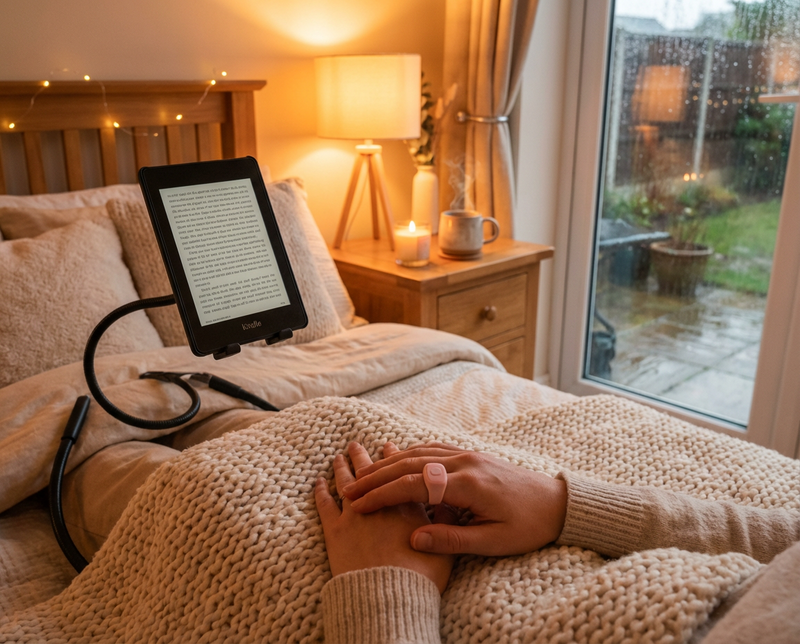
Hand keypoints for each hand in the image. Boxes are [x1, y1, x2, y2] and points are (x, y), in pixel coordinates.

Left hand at [315, 442, 453, 593]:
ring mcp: (354, 515)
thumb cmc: (421, 579)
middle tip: (356, 444)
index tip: (387, 446)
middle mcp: (380, 503)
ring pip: (345, 482)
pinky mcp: (335, 531)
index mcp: (407, 505)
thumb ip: (448, 524)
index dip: (393, 459)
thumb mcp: (447, 550)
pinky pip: (324, 504)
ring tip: (338, 456)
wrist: (389, 598)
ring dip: (341, 467)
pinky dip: (321, 491)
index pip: (398, 474)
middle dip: (363, 456)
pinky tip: (319, 482)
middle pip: (369, 473)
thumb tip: (450, 505)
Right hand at [342, 443, 566, 556]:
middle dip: (376, 476)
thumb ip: (452, 540)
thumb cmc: (528, 526)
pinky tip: (394, 460)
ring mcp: (467, 454)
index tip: (358, 506)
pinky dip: (408, 454)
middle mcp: (464, 462)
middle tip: (348, 489)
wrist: (558, 503)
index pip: (413, 486)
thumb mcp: (493, 542)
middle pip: (409, 464)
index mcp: (468, 484)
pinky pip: (433, 449)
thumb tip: (413, 538)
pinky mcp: (471, 454)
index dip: (382, 495)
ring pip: (418, 453)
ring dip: (388, 463)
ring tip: (363, 475)